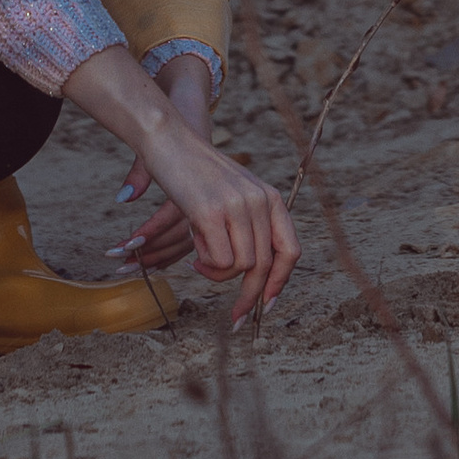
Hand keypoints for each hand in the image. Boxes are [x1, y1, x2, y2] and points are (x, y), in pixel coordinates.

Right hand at [62, 45, 297, 328]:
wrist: (168, 140)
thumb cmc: (194, 171)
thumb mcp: (232, 194)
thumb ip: (249, 224)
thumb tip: (253, 271)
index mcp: (270, 198)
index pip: (290, 250)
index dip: (280, 283)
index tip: (266, 306)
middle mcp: (260, 201)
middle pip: (265, 266)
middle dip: (249, 298)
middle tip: (233, 319)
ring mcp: (237, 206)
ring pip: (242, 266)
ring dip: (219, 275)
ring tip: (201, 262)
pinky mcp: (211, 212)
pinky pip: (219, 260)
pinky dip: (207, 265)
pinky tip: (194, 253)